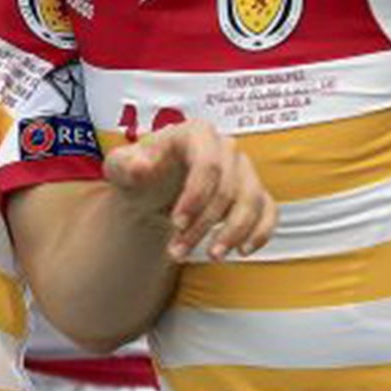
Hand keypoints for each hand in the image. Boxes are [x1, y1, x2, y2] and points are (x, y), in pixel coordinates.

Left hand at [103, 121, 276, 261]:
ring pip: (251, 202)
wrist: (154, 186)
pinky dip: (260, 232)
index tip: (176, 223)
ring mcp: (244, 169)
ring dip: (232, 234)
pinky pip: (269, 211)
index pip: (208, 164)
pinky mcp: (255, 192)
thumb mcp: (121, 167)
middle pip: (227, 189)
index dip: (196, 196)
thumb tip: (142, 167)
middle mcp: (226, 147)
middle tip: (178, 252)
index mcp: (195, 133)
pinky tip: (242, 251)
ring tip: (211, 257)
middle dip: (204, 225)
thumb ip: (124, 164)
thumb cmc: (139, 172)